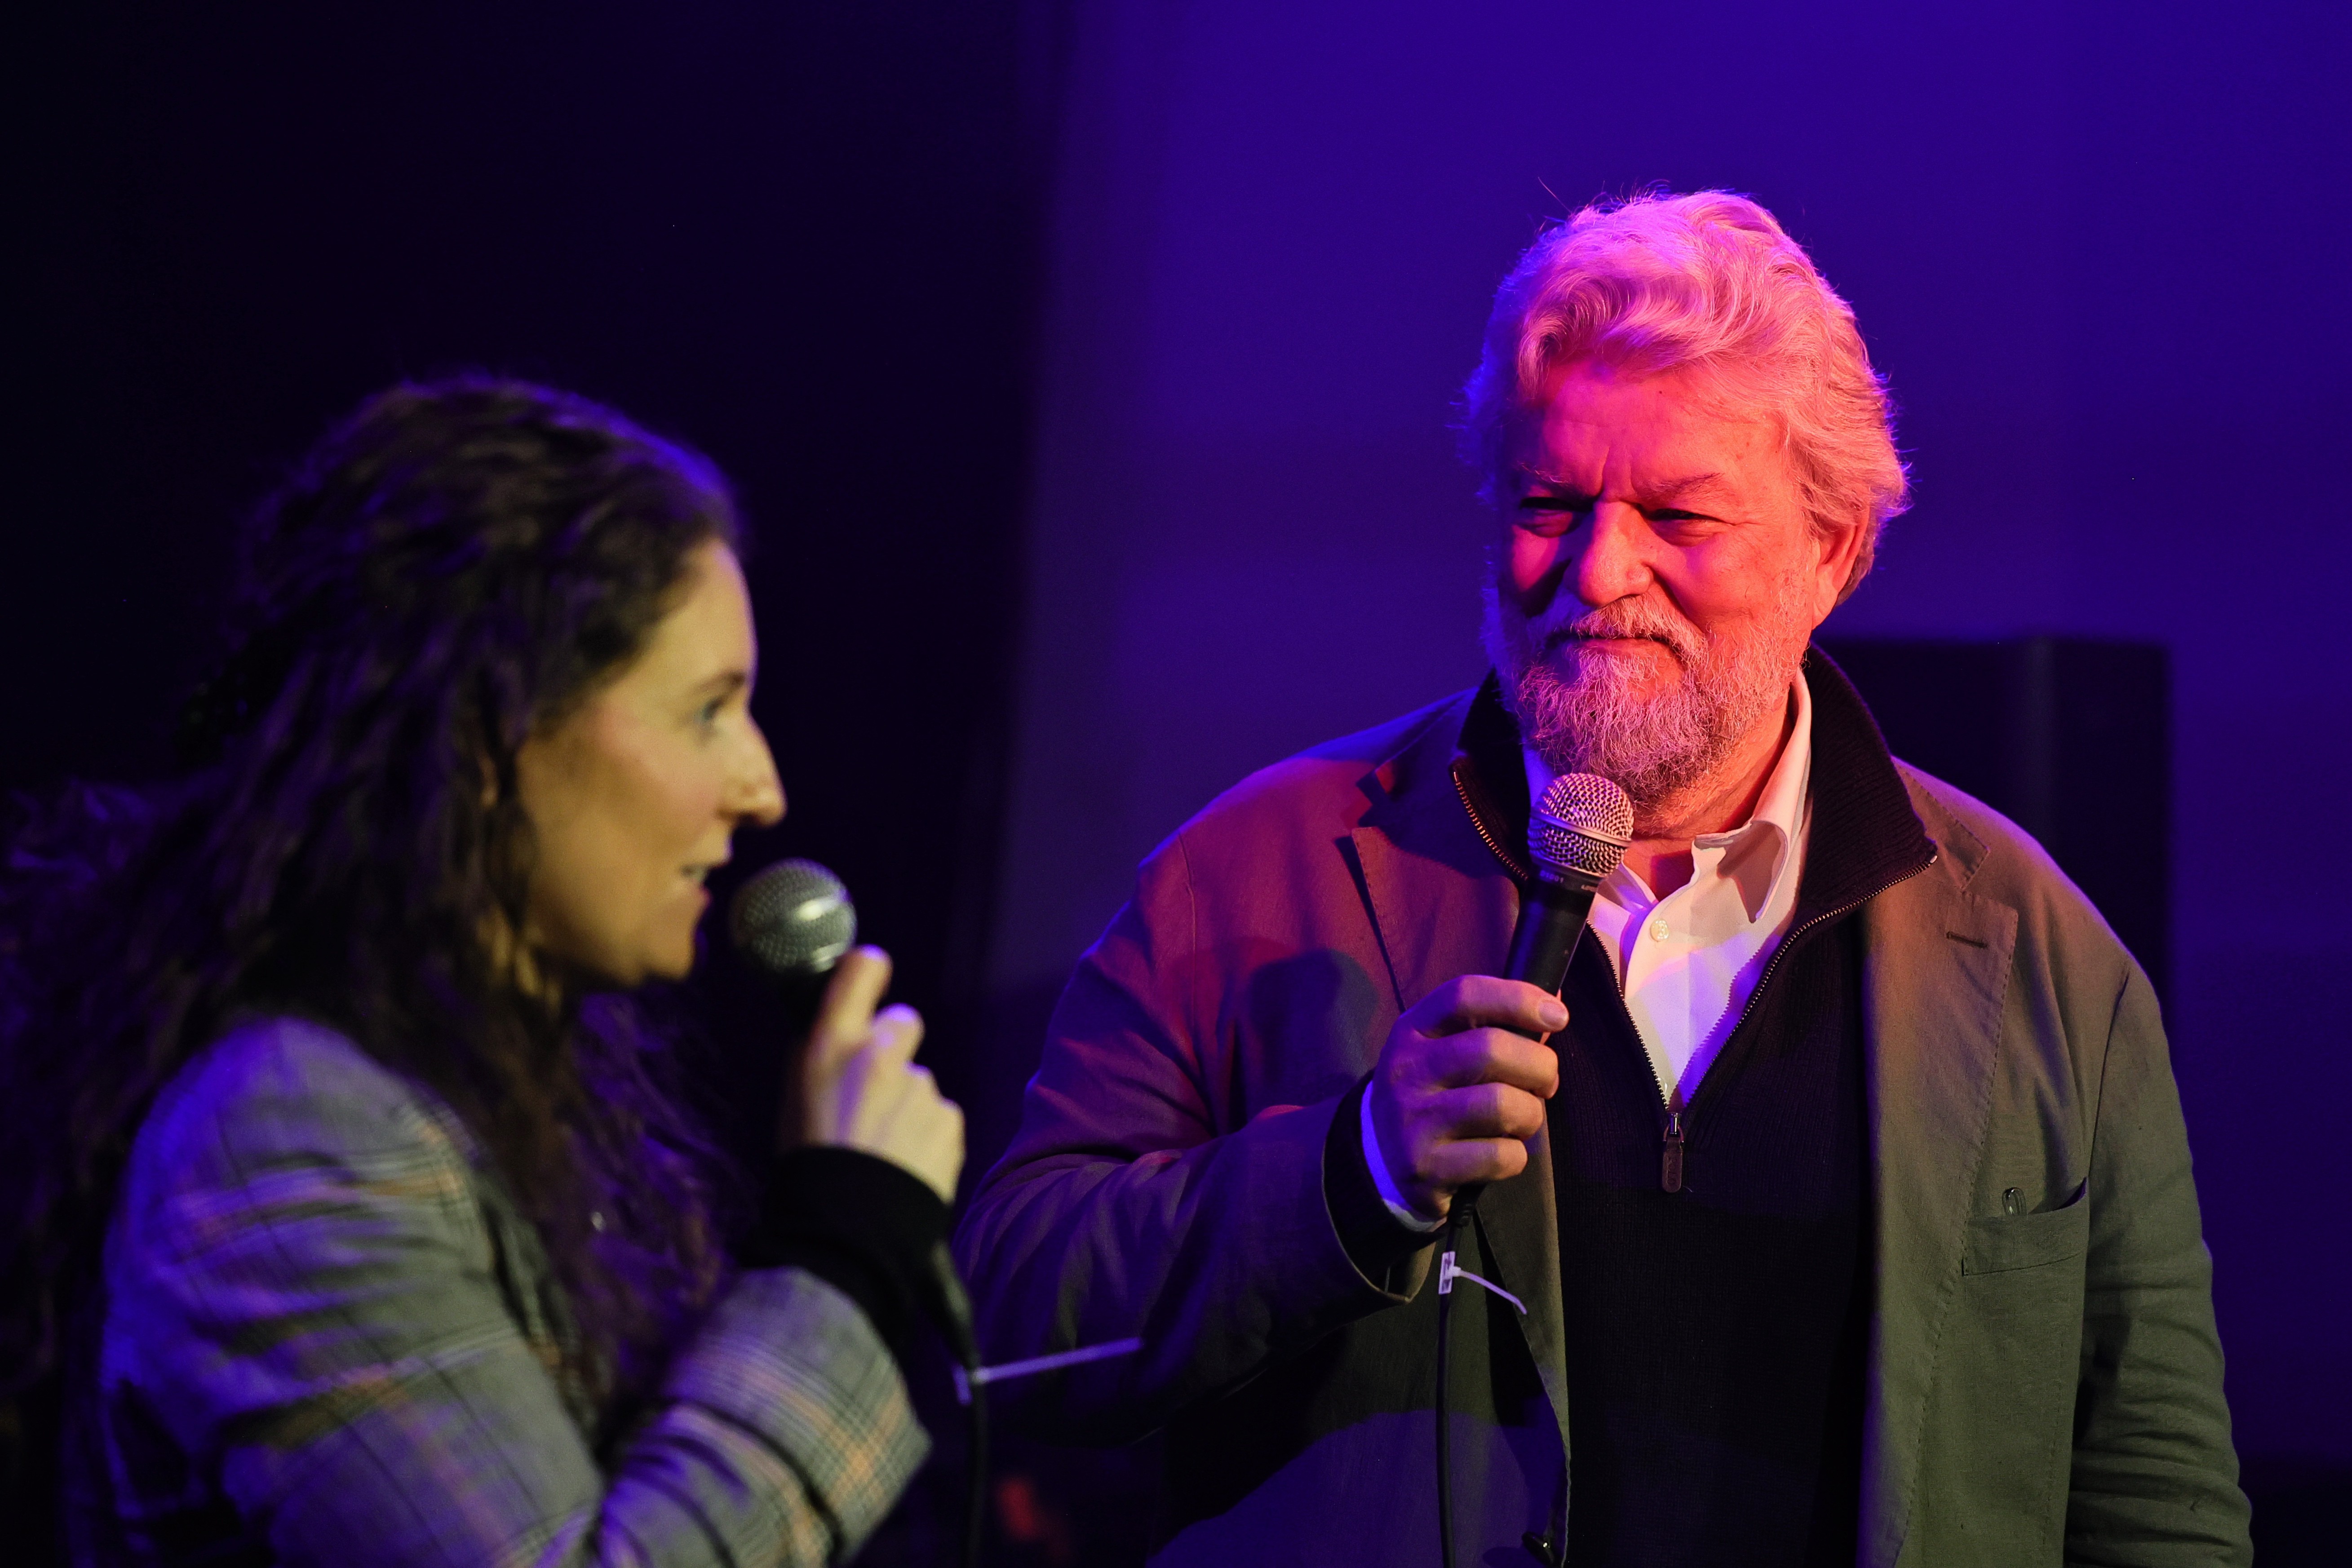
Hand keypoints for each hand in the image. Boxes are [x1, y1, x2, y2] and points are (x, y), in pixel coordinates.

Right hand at [795, 947, 964, 1202]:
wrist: (846, 1229)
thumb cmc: (808, 1164)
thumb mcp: (794, 1096)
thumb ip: (821, 1053)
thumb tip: (841, 1028)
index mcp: (832, 1045)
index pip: (863, 970)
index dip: (869, 971)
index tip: (869, 976)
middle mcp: (880, 1056)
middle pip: (903, 1023)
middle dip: (893, 1047)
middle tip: (874, 1090)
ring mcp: (920, 1087)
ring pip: (920, 1080)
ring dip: (907, 1103)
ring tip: (884, 1147)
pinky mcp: (948, 1120)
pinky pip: (940, 1115)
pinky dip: (927, 1133)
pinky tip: (905, 1162)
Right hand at [1368, 975, 1563, 1220]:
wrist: (1379, 1161)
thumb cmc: (1431, 1094)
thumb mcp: (1442, 1049)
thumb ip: (1493, 1025)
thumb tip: (1553, 1003)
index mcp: (1412, 1031)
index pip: (1464, 996)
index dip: (1518, 999)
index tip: (1557, 1016)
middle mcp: (1407, 1071)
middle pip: (1491, 1049)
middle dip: (1540, 1067)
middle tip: (1545, 1084)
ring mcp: (1414, 1122)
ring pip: (1503, 1105)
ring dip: (1531, 1115)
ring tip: (1521, 1120)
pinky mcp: (1427, 1167)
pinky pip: (1501, 1156)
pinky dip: (1516, 1155)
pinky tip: (1501, 1153)